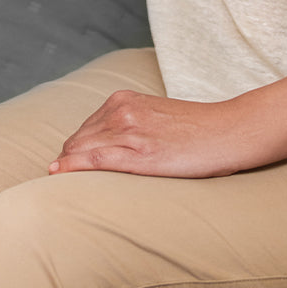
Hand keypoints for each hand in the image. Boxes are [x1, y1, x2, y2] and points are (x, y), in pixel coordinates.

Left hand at [49, 90, 249, 178]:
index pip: (83, 130)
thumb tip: (101, 148)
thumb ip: (127, 125)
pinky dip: (74, 167)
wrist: (228, 131)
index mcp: (124, 100)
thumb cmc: (194, 129)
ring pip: (82, 149)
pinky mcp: (141, 153)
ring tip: (59, 188)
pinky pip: (97, 160)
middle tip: (64, 183)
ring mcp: (131, 130)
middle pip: (77, 140)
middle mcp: (123, 110)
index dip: (74, 152)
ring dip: (67, 167)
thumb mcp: (154, 117)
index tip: (67, 170)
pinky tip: (58, 174)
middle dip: (67, 161)